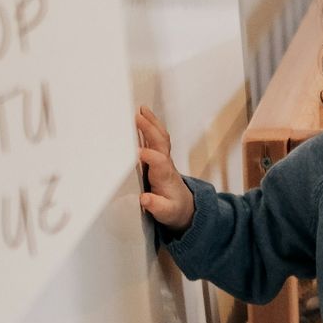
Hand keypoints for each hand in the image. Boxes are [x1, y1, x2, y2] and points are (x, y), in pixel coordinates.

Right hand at [136, 106, 194, 231]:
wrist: (184, 206)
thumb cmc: (173, 209)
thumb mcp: (166, 213)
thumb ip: (157, 206)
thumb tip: (145, 199)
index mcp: (165, 177)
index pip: (159, 163)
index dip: (150, 156)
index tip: (138, 152)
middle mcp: (166, 165)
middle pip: (160, 144)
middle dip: (150, 130)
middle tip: (138, 117)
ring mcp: (164, 159)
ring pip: (160, 137)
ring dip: (152, 123)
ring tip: (141, 109)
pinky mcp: (160, 156)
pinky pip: (157, 138)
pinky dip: (150, 126)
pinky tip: (142, 116)